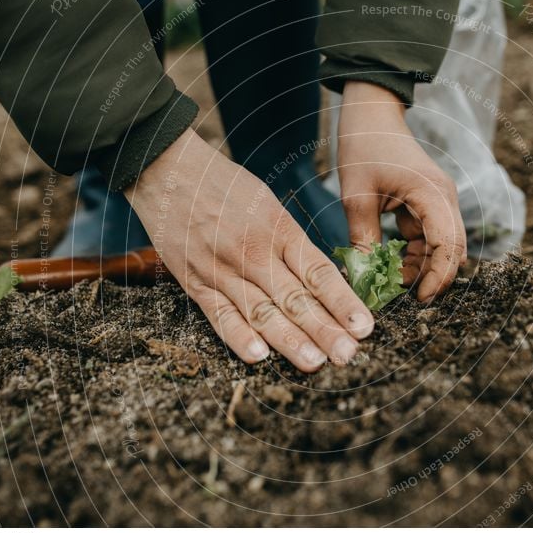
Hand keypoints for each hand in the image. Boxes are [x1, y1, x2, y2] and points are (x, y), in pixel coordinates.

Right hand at [126, 128, 373, 371]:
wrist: (168, 170)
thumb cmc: (225, 187)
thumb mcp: (269, 204)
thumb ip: (292, 244)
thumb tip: (322, 282)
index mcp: (278, 229)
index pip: (318, 273)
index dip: (343, 301)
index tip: (364, 326)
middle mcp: (253, 252)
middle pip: (295, 298)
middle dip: (325, 329)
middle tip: (348, 355)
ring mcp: (222, 269)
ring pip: (261, 312)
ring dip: (290, 341)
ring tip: (315, 362)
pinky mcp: (195, 282)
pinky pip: (219, 314)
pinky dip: (238, 337)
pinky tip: (259, 356)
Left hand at [337, 81, 466, 302]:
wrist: (370, 115)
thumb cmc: (363, 148)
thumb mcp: (356, 196)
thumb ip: (362, 238)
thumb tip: (363, 278)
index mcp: (432, 193)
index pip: (448, 245)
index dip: (438, 276)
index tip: (420, 299)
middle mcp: (444, 199)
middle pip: (452, 250)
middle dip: (434, 277)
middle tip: (408, 300)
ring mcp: (439, 202)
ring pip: (441, 248)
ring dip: (421, 268)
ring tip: (391, 283)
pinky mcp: (428, 205)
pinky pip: (428, 239)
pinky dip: (414, 256)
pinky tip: (391, 265)